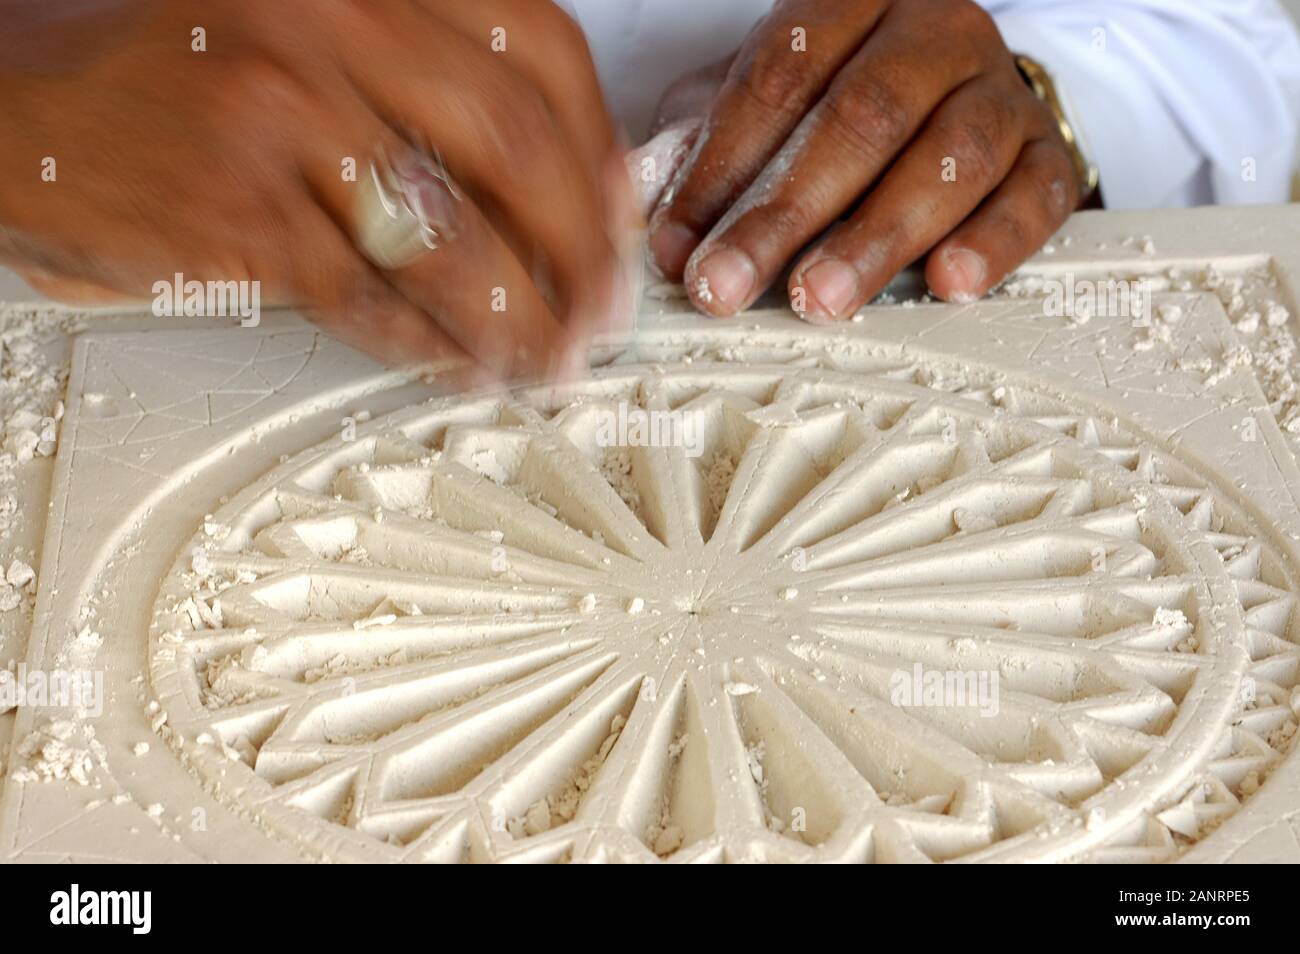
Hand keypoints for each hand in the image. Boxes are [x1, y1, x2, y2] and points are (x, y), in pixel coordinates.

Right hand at [0, 0, 634, 382]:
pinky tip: (459, 365)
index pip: (539, 50)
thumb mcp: (304, 30)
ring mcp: (284, 117)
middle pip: (518, 149)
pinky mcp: (239, 210)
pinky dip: (429, 344)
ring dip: (519, 319)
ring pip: (452, 239)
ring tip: (545, 362)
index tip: (621, 220)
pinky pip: (370, 296)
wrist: (14, 100)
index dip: (599, 150)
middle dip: (582, 253)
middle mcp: (331, 26)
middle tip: (601, 315)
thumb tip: (547, 176)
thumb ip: (420, 83)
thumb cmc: (165, 64)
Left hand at [646, 0, 1088, 319]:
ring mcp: (1002, 93)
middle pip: (861, 119)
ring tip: (819, 297)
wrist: (961, 91)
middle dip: (784, 214)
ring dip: (875, 239)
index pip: (780, 75)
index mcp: (856, 2)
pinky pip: (1032, 198)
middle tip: (730, 284)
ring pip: (947, 160)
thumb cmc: (848, 98)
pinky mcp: (1049, 154)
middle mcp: (936, 34)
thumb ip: (712, 138)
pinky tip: (947, 283)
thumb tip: (648, 207)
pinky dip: (992, 244)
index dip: (720, 166)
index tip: (678, 246)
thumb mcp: (771, 100)